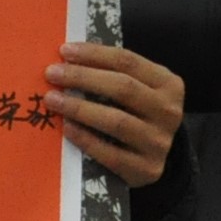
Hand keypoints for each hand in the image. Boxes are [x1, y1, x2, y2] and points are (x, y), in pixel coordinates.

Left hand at [49, 42, 182, 187]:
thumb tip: (65, 57)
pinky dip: (86, 139)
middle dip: (83, 77)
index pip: (129, 62)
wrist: (151, 159)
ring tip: (51, 99)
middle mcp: (169, 111)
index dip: (95, 54)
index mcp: (168, 84)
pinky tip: (65, 128)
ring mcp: (160, 142)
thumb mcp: (135, 90)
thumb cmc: (134, 115)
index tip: (64, 51)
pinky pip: (111, 153)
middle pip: (123, 88)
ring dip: (80, 108)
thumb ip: (110, 73)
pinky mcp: (147, 169)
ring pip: (117, 121)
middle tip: (51, 74)